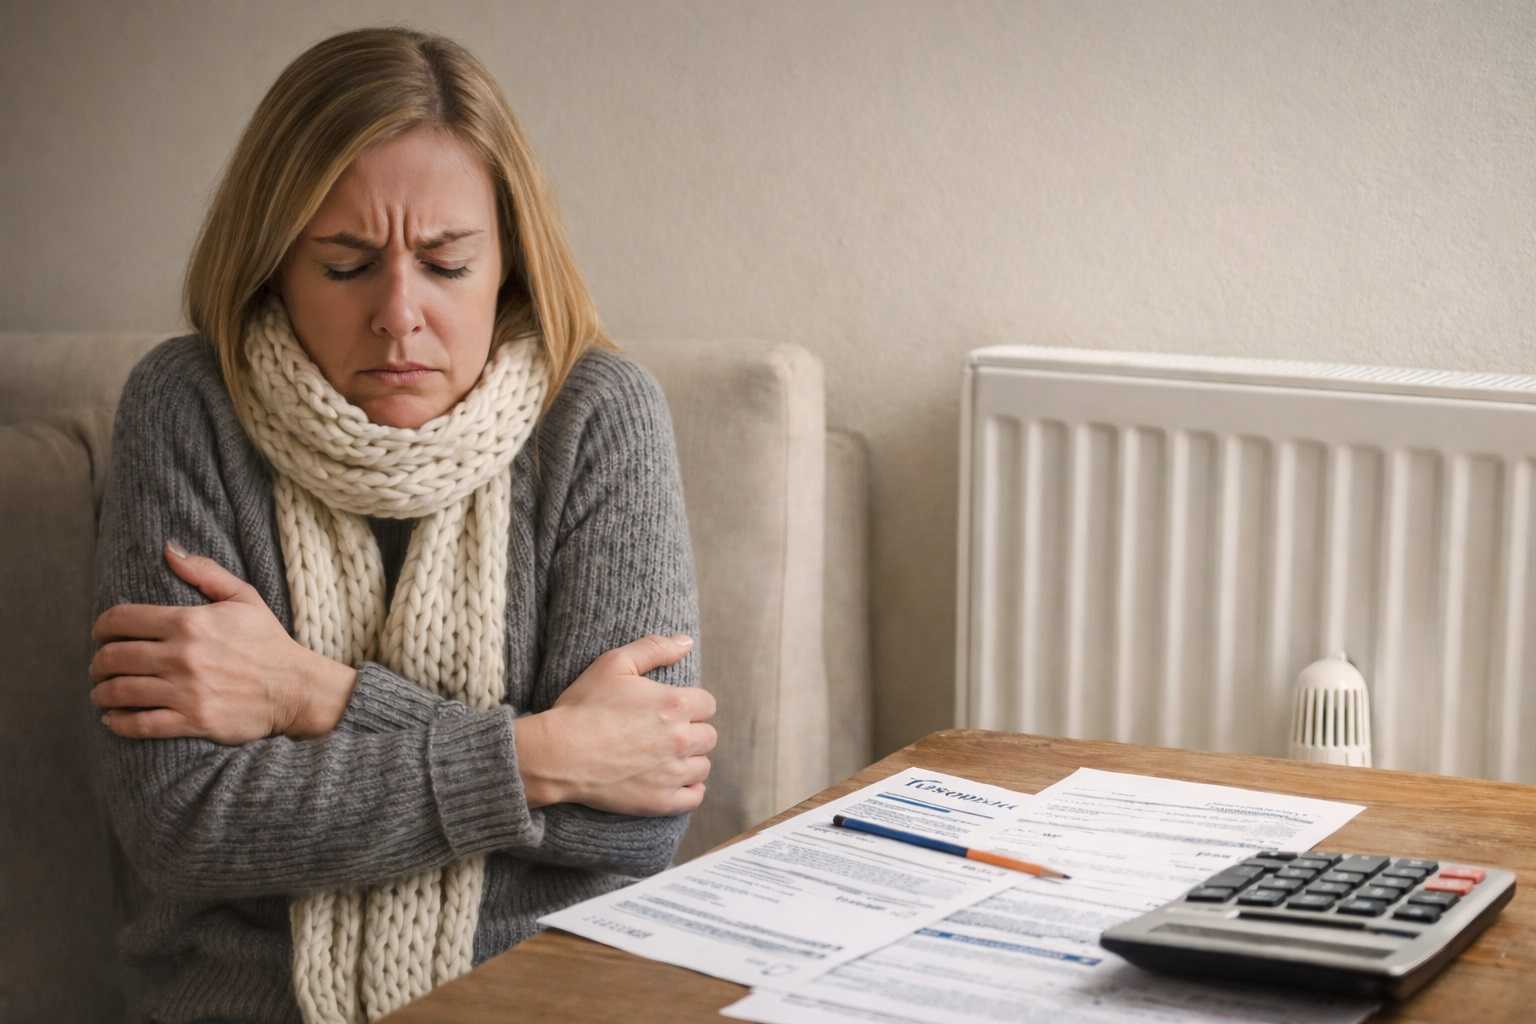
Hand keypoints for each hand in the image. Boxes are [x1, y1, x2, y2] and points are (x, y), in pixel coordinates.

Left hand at [89, 541, 356, 742]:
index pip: (121, 620)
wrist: (296, 687)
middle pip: (114, 657)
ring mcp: (186, 691)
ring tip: (102, 692)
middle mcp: (182, 656)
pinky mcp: (193, 720)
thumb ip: (204, 571)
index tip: (100, 634)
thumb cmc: (268, 641)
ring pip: (120, 691)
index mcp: (189, 622)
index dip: (101, 627)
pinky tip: (113, 718)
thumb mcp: (243, 597)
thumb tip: (168, 550)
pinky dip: (118, 722)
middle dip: (98, 662)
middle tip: (100, 666)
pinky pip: (140, 724)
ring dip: (102, 692)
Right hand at [517, 634, 715, 815]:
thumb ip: (654, 648)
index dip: (692, 704)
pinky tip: (677, 782)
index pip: (708, 704)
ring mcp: (672, 773)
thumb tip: (686, 642)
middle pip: (709, 736)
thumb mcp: (615, 663)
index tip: (674, 708)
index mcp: (675, 704)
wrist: (558, 754)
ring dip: (691, 760)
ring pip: (703, 766)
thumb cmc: (584, 706)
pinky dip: (690, 790)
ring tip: (668, 757)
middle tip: (668, 732)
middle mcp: (681, 739)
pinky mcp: (661, 801)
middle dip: (693, 731)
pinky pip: (694, 798)